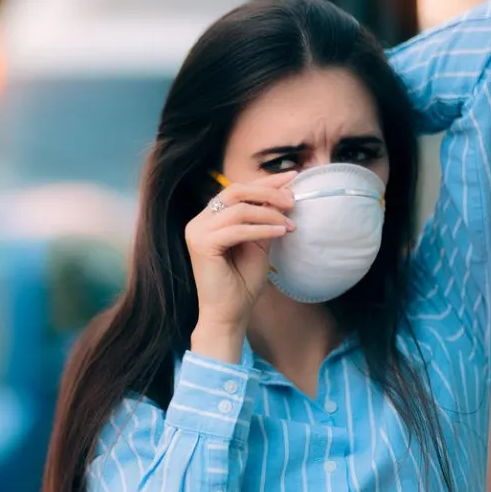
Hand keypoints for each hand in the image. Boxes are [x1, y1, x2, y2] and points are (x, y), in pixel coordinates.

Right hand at [184, 171, 295, 362]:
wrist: (229, 314)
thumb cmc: (242, 283)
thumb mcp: (258, 243)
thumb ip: (264, 219)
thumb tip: (283, 193)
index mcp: (209, 219)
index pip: (237, 190)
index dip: (266, 182)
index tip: (293, 177)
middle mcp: (199, 221)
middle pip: (235, 191)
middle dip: (268, 192)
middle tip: (293, 201)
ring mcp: (197, 231)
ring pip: (238, 208)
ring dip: (269, 213)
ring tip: (289, 223)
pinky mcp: (202, 244)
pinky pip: (237, 228)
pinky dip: (262, 228)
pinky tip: (281, 232)